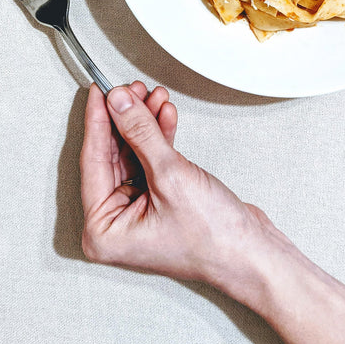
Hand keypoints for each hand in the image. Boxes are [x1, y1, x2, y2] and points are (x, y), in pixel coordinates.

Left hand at [80, 82, 272, 292]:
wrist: (252, 254)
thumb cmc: (212, 238)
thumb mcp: (169, 175)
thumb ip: (140, 133)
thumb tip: (118, 104)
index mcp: (103, 230)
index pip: (92, 162)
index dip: (97, 121)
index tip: (99, 92)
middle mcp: (115, 224)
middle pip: (111, 156)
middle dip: (126, 119)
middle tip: (131, 89)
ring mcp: (137, 213)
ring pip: (132, 154)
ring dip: (144, 124)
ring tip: (153, 97)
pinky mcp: (159, 202)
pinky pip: (150, 161)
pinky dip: (158, 137)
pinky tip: (165, 116)